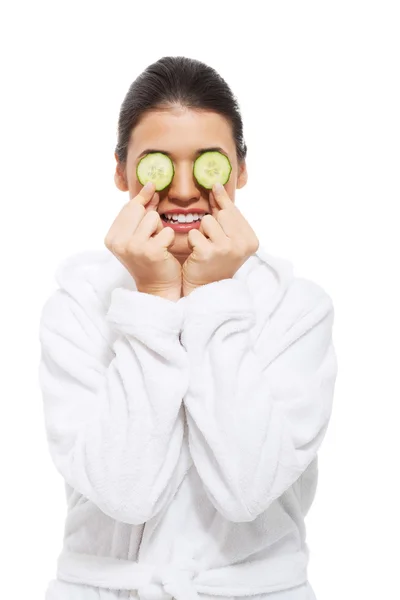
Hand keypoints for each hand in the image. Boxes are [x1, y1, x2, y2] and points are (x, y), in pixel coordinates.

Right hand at [104, 182, 181, 299]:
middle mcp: (118, 242)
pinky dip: (169, 239)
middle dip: (150, 218)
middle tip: (152, 236)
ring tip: (157, 245)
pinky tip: (165, 251)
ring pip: (153, 218)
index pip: (128, 208)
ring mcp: (133, 247)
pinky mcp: (150, 251)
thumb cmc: (150, 259)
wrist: (158, 288)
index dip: (143, 199)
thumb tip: (150, 186)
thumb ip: (142, 211)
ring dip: (160, 229)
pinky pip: (166, 231)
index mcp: (111, 237)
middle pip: (140, 210)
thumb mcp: (139, 234)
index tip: (153, 189)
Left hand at [182, 183, 258, 295]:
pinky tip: (197, 253)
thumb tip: (217, 185)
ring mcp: (226, 249)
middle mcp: (242, 244)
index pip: (234, 211)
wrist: (205, 288)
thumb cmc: (216, 260)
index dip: (222, 201)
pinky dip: (191, 241)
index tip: (215, 186)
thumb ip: (225, 213)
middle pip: (221, 214)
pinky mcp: (208, 253)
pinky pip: (194, 233)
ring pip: (206, 221)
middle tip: (211, 240)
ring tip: (204, 246)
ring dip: (200, 232)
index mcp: (251, 240)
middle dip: (211, 222)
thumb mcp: (227, 237)